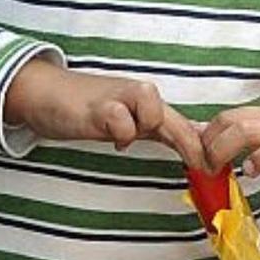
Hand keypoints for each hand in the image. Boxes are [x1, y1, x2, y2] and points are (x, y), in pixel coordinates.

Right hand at [5, 58, 205, 167]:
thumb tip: (192, 139)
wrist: (45, 91)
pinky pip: (122, 121)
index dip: (199, 146)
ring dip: (146, 128)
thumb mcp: (126, 119)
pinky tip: (107, 135)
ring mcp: (120, 98)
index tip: (213, 167)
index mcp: (149, 104)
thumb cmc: (88, 108)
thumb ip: (155, 128)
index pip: (181, 124)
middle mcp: (139, 97)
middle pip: (175, 119)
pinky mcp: (99, 106)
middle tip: (201, 165)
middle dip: (190, 144)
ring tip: (123, 136)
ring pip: (155, 112)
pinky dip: (120, 132)